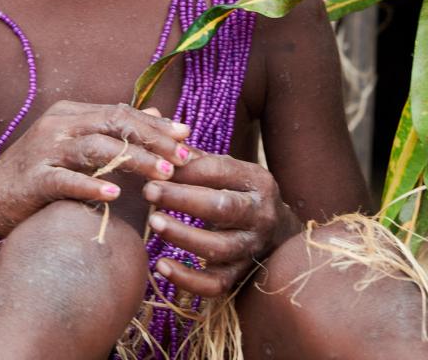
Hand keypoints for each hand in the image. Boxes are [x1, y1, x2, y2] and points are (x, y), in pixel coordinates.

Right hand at [0, 101, 190, 246]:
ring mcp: (45, 150)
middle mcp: (59, 125)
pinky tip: (114, 193)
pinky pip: (66, 180)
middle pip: (113, 123)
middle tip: (182, 157)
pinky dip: (91, 185)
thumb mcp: (76, 147)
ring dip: (132, 160)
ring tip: (161, 175)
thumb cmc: (39, 175)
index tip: (186, 136)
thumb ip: (113, 130)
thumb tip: (157, 112)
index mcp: (71, 113)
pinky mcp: (34, 179)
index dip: (155, 124)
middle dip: (152, 139)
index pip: (121, 112)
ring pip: (96, 147)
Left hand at [143, 152, 300, 297]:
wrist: (279, 233)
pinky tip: (160, 266)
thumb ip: (197, 159)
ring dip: (183, 236)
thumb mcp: (229, 171)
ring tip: (154, 223)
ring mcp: (253, 248)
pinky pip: (215, 284)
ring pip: (219, 248)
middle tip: (148, 191)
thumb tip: (161, 144)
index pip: (220, 170)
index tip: (155, 166)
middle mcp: (261, 214)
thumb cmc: (240, 193)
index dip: (186, 169)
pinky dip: (187, 279)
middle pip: (222, 207)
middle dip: (182, 198)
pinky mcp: (242, 276)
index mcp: (258, 180)